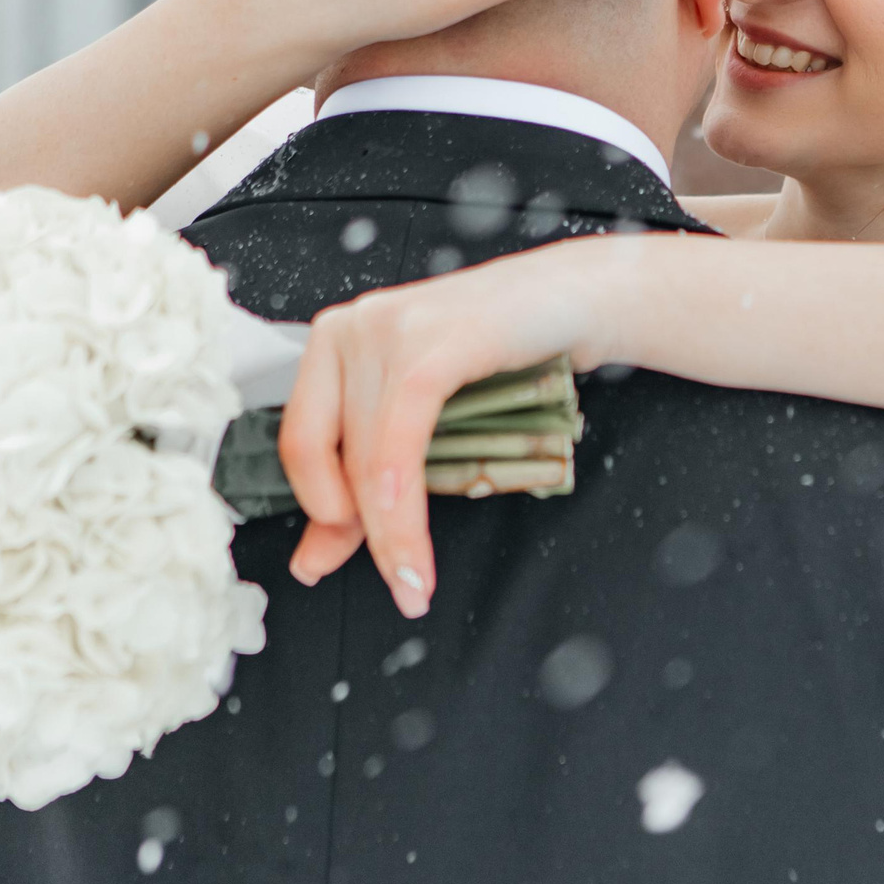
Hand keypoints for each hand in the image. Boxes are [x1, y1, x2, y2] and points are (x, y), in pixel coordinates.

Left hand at [275, 235, 653, 615]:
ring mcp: (388, 331)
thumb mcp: (428, 408)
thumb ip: (376, 466)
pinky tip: (415, 546)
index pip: (303, 441)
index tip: (327, 562)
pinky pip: (400, 442)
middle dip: (354, 535)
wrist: (580, 297)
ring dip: (389, 536)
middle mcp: (350, 328)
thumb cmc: (508, 350)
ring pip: (366, 457)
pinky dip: (404, 506)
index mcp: (334, 340)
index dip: (316, 511)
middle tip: (392, 585)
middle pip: (327, 454)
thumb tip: (320, 550)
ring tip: (413, 584)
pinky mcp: (430, 345)